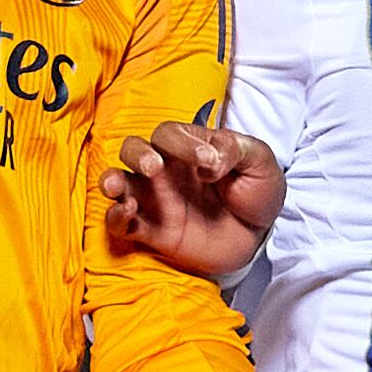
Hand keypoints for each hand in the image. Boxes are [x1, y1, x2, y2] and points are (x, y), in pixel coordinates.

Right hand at [100, 120, 283, 280]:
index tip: (209, 162)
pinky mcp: (151, 231)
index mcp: (189, 148)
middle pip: (134, 149)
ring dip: (111, 181)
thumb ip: (237, 150)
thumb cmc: (256, 192)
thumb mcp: (260, 163)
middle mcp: (165, 170)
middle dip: (138, 155)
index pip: (170, 134)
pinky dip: (115, 217)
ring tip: (116, 186)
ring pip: (118, 181)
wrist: (258, 237)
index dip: (184, 143)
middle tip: (154, 167)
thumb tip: (210, 159)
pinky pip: (120, 223)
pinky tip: (124, 213)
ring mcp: (155, 200)